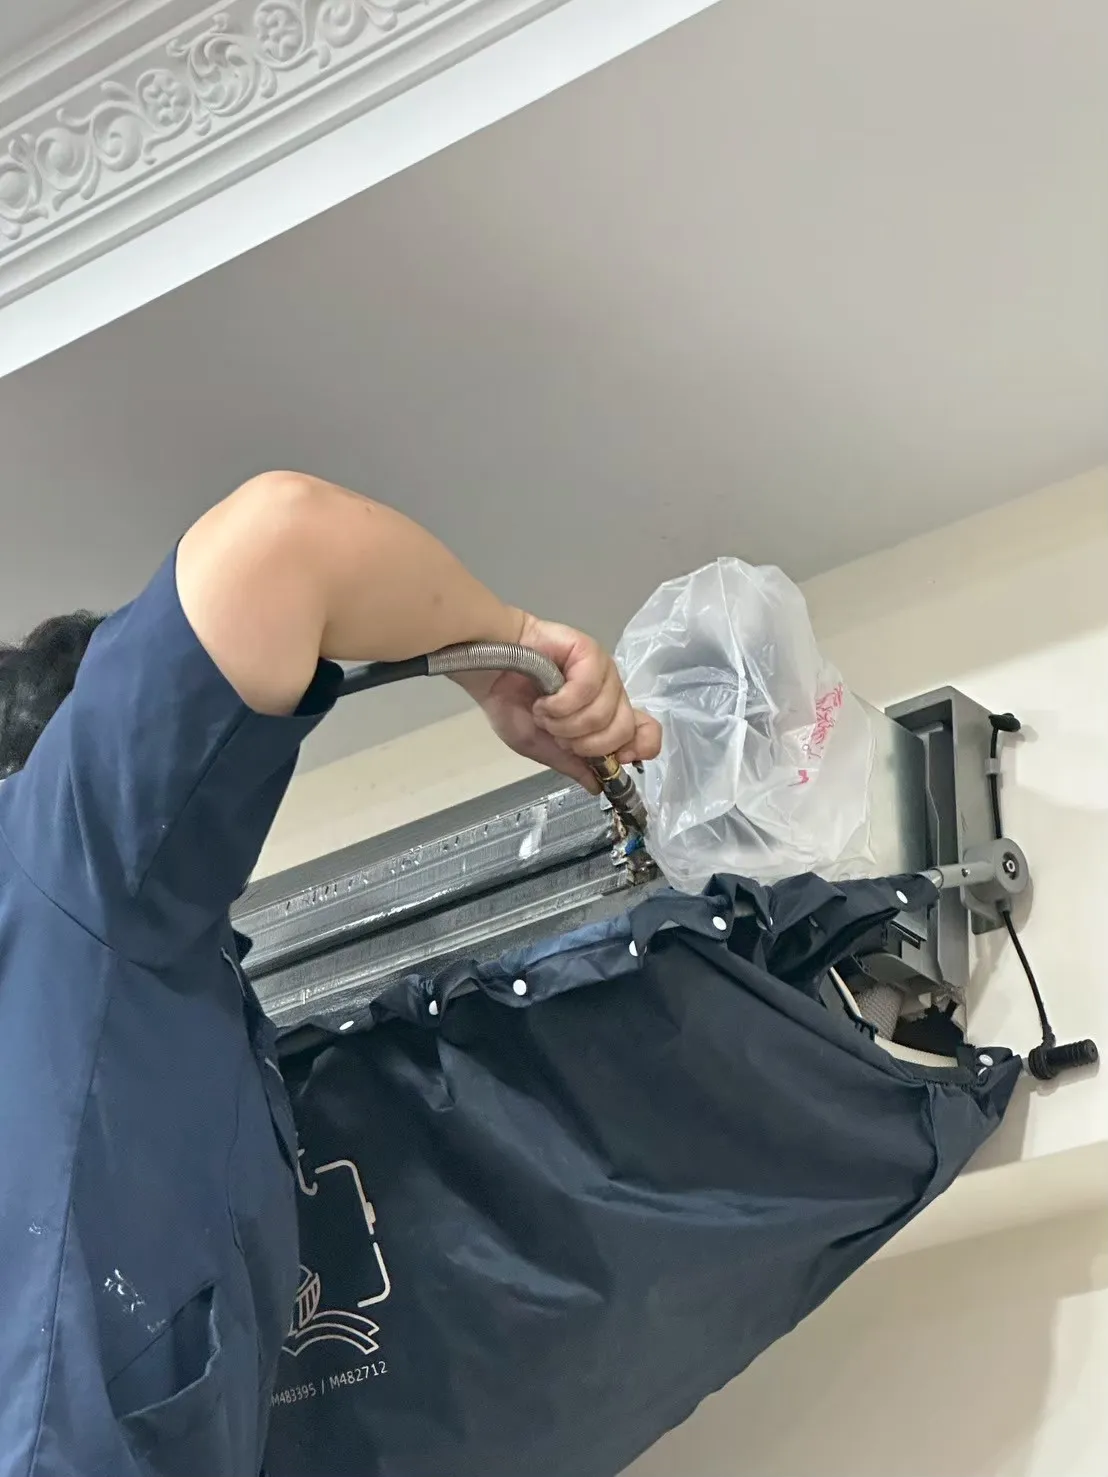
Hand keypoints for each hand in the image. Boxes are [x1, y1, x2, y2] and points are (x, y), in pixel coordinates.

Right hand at [471, 613, 661, 792]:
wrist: (487, 670)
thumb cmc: (510, 702)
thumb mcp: (540, 745)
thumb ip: (571, 765)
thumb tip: (597, 786)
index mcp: (606, 716)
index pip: (648, 733)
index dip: (637, 749)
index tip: (610, 759)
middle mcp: (610, 693)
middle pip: (623, 731)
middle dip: (584, 744)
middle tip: (557, 734)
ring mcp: (602, 671)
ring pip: (603, 714)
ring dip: (565, 724)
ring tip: (543, 713)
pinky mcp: (589, 652)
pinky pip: (588, 689)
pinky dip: (560, 705)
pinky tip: (544, 700)